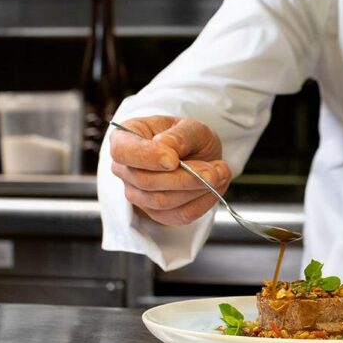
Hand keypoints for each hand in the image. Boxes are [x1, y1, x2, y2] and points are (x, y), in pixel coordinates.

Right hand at [108, 115, 230, 226]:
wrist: (199, 155)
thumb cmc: (188, 137)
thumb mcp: (191, 127)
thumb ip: (179, 136)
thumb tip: (164, 146)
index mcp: (125, 139)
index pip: (122, 151)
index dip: (147, 157)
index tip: (174, 159)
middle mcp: (125, 169)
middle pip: (146, 181)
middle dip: (185, 177)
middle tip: (214, 170)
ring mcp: (137, 194)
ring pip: (162, 201)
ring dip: (197, 189)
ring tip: (220, 173)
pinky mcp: (157, 213)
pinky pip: (178, 215)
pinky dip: (202, 202)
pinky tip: (216, 187)